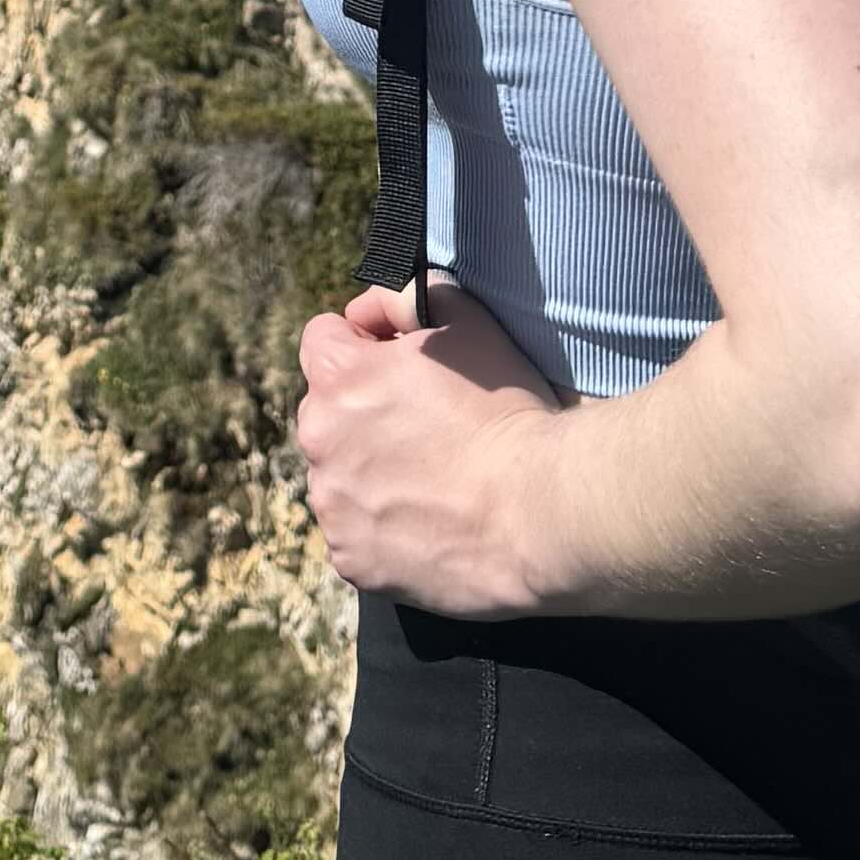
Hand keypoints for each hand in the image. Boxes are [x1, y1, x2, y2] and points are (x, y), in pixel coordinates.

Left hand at [293, 277, 567, 613]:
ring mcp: (333, 507)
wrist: (539, 511)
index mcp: (339, 378)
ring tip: (433, 481)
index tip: (398, 360)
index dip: (362, 342)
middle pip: (326, 411)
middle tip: (424, 425)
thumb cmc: (506, 413)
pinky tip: (430, 523)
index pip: (321, 339)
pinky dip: (381, 529)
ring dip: (368, 472)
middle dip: (362, 411)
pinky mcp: (352, 560)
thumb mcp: (468, 324)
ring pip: (338, 476)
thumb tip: (379, 308)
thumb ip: (409, 299)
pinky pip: (355, 534)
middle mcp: (320, 440)